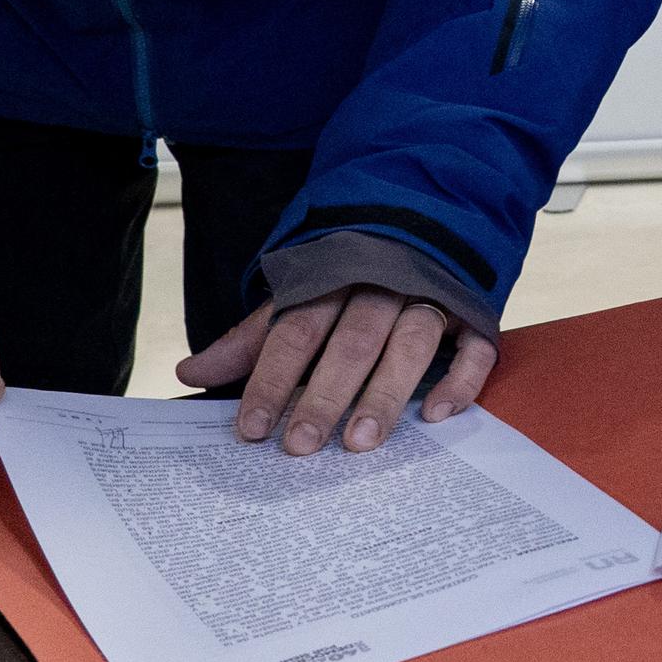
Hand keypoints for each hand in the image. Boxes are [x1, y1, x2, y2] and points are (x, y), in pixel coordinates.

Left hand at [179, 284, 494, 455]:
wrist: (427, 216)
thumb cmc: (350, 272)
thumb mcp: (297, 295)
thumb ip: (251, 338)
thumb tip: (188, 372)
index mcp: (333, 276)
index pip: (296, 329)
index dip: (272, 377)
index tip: (252, 428)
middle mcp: (382, 284)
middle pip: (352, 341)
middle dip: (325, 395)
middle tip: (301, 446)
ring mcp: (433, 295)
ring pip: (411, 343)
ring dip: (386, 392)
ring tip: (361, 442)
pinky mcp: (473, 311)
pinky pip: (473, 346)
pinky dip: (459, 380)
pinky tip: (437, 414)